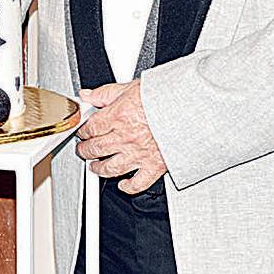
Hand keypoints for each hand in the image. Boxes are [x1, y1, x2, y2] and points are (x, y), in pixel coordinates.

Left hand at [76, 80, 166, 194]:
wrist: (191, 108)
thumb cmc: (164, 97)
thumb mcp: (130, 87)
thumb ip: (105, 93)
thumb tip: (87, 96)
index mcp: (118, 116)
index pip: (90, 127)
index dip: (82, 130)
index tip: (83, 130)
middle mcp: (126, 137)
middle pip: (96, 148)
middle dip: (85, 150)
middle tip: (84, 149)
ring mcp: (139, 154)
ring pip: (110, 168)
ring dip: (99, 168)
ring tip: (95, 166)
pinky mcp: (155, 166)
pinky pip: (138, 183)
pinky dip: (128, 186)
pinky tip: (123, 184)